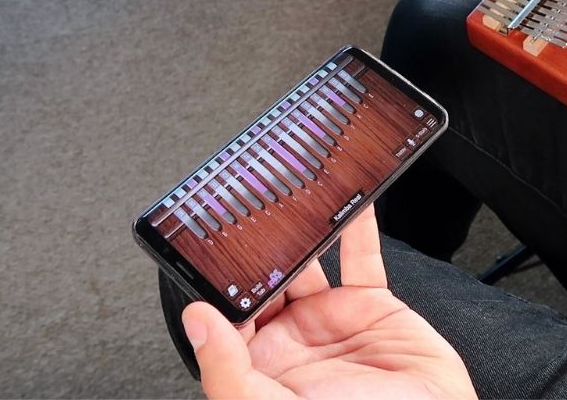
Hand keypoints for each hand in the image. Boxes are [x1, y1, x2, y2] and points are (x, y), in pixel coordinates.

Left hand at [181, 208, 475, 398]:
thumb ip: (227, 370)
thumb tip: (196, 319)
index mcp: (259, 367)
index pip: (228, 313)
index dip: (219, 279)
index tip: (209, 244)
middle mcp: (291, 340)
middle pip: (267, 279)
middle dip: (258, 246)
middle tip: (248, 204)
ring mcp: (331, 320)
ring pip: (309, 261)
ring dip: (302, 230)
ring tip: (291, 195)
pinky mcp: (371, 306)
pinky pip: (360, 258)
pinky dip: (356, 227)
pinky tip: (351, 202)